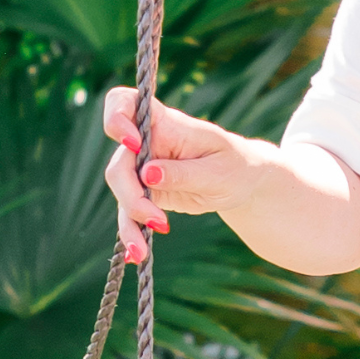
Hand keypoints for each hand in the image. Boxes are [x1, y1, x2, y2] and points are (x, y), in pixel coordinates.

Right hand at [103, 88, 275, 264]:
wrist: (242, 183)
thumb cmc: (234, 166)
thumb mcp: (218, 171)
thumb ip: (184, 172)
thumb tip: (148, 174)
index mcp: (166, 123)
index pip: (125, 103)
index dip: (117, 117)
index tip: (132, 143)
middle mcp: (147, 143)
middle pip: (119, 162)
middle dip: (130, 194)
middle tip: (156, 219)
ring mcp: (142, 167)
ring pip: (121, 191)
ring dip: (130, 221)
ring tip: (142, 251)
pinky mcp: (145, 191)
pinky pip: (130, 211)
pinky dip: (132, 233)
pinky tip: (137, 255)